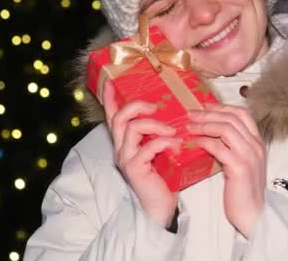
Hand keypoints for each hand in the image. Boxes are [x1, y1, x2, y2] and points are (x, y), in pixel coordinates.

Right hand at [103, 80, 179, 227]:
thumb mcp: (159, 149)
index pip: (113, 116)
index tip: (111, 82)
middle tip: (156, 107)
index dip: (111, 98)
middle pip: (120, 117)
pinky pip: (148, 147)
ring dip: (156, 125)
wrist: (161, 205)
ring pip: (132, 128)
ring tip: (173, 130)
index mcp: (125, 142)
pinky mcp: (135, 169)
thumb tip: (173, 111)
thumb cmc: (163, 176)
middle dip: (137, 106)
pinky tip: (176, 145)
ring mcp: (126, 158)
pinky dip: (164, 142)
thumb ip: (159, 132)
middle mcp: (121, 148)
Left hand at [186, 103, 265, 238]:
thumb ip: (232, 148)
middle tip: (191, 114)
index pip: (243, 114)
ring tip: (189, 126)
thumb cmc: (243, 192)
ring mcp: (249, 156)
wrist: (253, 214)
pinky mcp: (239, 167)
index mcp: (257, 143)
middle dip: (209, 113)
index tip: (206, 106)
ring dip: (204, 125)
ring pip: (226, 129)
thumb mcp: (241, 164)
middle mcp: (255, 146)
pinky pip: (219, 147)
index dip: (223, 107)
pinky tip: (194, 142)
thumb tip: (212, 136)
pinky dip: (205, 142)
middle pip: (232, 118)